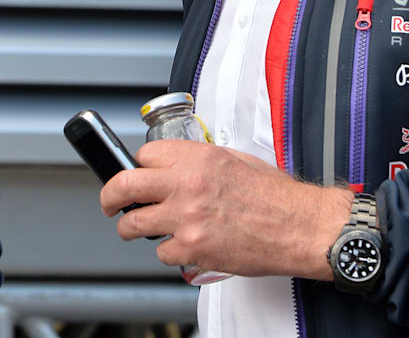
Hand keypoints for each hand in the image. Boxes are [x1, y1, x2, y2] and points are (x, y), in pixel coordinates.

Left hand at [98, 139, 350, 279]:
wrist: (299, 226)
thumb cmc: (276, 196)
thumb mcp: (235, 160)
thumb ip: (200, 161)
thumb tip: (175, 166)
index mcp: (198, 157)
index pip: (144, 156)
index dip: (137, 167)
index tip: (137, 174)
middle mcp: (187, 184)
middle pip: (123, 185)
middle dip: (109, 196)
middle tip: (109, 203)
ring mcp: (186, 218)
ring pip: (133, 223)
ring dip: (132, 227)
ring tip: (138, 228)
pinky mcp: (192, 248)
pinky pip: (161, 252)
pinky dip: (170, 251)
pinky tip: (185, 245)